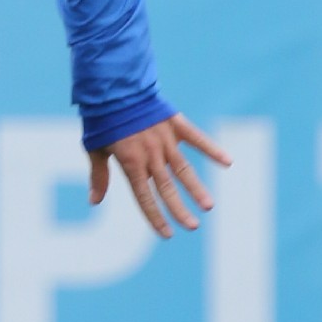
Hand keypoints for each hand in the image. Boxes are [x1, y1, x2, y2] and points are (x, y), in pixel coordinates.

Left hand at [89, 114, 231, 238]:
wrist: (114, 87)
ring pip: (183, 169)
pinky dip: (212, 149)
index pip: (144, 197)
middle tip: (193, 227)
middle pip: (166, 188)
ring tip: (208, 205)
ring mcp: (165, 140)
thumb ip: (99, 176)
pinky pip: (197, 139)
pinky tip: (228, 162)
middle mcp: (150, 155)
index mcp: (130, 163)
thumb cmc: (101, 119)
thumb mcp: (94, 148)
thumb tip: (94, 202)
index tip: (167, 234)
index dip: (155, 216)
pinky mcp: (175, 124)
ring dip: (196, 188)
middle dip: (179, 209)